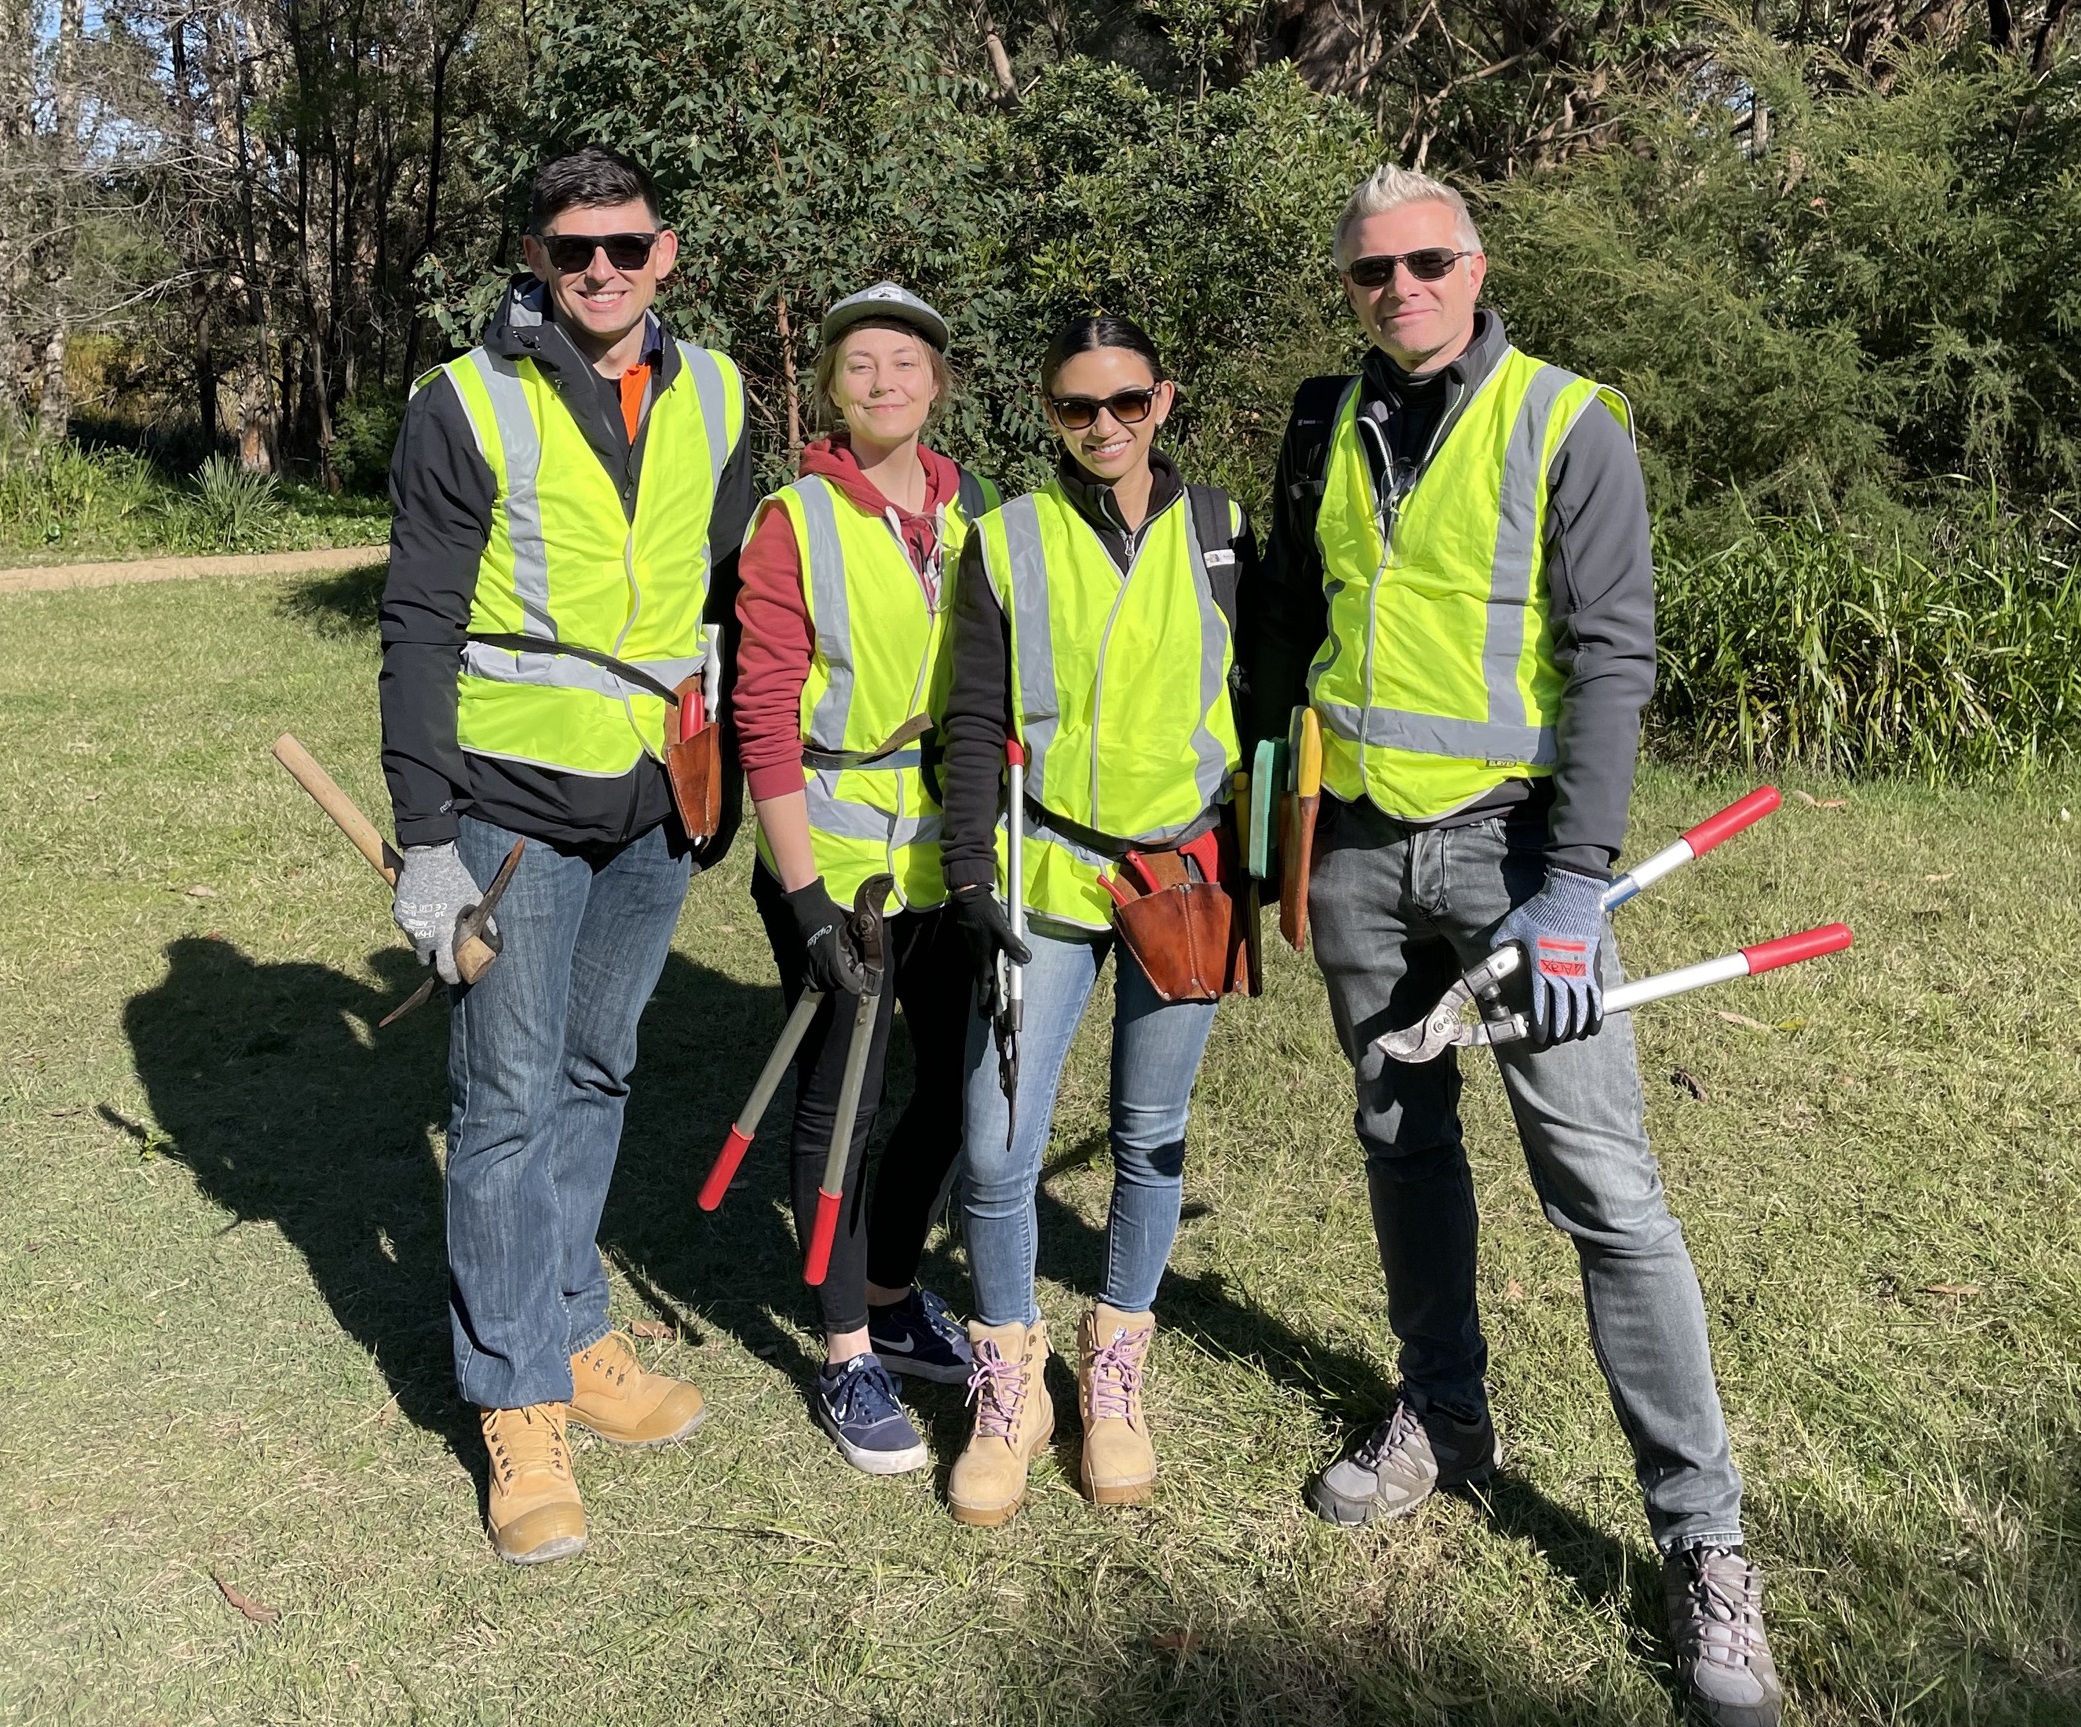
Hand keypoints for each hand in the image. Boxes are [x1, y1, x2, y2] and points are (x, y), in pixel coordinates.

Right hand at [392, 842, 489, 985]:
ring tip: (435, 920)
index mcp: (444, 935)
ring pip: (416, 942)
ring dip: (425, 938)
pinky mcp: (399, 915)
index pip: (445, 969)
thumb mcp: (475, 903)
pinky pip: (408, 926)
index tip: (454, 975)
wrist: (429, 860)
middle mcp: (424, 935)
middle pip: (426, 959)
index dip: (451, 975)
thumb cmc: (456, 881)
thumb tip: (494, 941)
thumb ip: (486, 925)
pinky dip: (416, 923)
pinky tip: (425, 908)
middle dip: (434, 956)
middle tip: (443, 944)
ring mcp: (409, 926)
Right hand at [786, 879, 864, 995]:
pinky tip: (824, 975)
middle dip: (844, 983)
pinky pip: (809, 980)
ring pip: (821, 984)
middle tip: (850, 973)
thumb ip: (854, 950)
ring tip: (838, 975)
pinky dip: (817, 982)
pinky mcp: (801, 960)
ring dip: (832, 983)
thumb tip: (859, 963)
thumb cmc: (829, 916)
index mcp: (831, 954)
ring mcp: (808, 962)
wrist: (808, 908)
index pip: (843, 980)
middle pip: (833, 984)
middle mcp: (818, 962)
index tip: (859, 985)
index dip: (854, 985)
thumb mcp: (847, 932)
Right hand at [949, 885, 1030, 1012]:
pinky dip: (986, 976)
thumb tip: (1026, 959)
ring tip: (993, 1000)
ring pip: (981, 977)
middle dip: (986, 1002)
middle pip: (982, 987)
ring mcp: (974, 955)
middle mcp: (977, 962)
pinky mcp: (974, 948)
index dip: (986, 1005)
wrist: (969, 901)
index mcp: (983, 961)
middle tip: (989, 1015)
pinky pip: (980, 967)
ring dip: (987, 989)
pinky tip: (993, 973)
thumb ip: (1013, 945)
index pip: (984, 990)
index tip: (987, 1018)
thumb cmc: (985, 916)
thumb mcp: (1002, 930)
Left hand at [1491, 867, 1606, 1045]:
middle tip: (1553, 1040)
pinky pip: (1598, 998)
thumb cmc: (1540, 911)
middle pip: (1563, 1014)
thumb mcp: (1513, 927)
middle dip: (1557, 1032)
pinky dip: (1596, 1015)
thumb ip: (1502, 944)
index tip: (1538, 1037)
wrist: (1571, 895)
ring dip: (1577, 1027)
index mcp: (1541, 969)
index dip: (1540, 1026)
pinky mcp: (1595, 967)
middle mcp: (1562, 975)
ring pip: (1582, 1010)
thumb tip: (1493, 953)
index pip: (1541, 1007)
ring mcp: (1582, 972)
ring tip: (1571, 1036)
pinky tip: (1592, 1027)